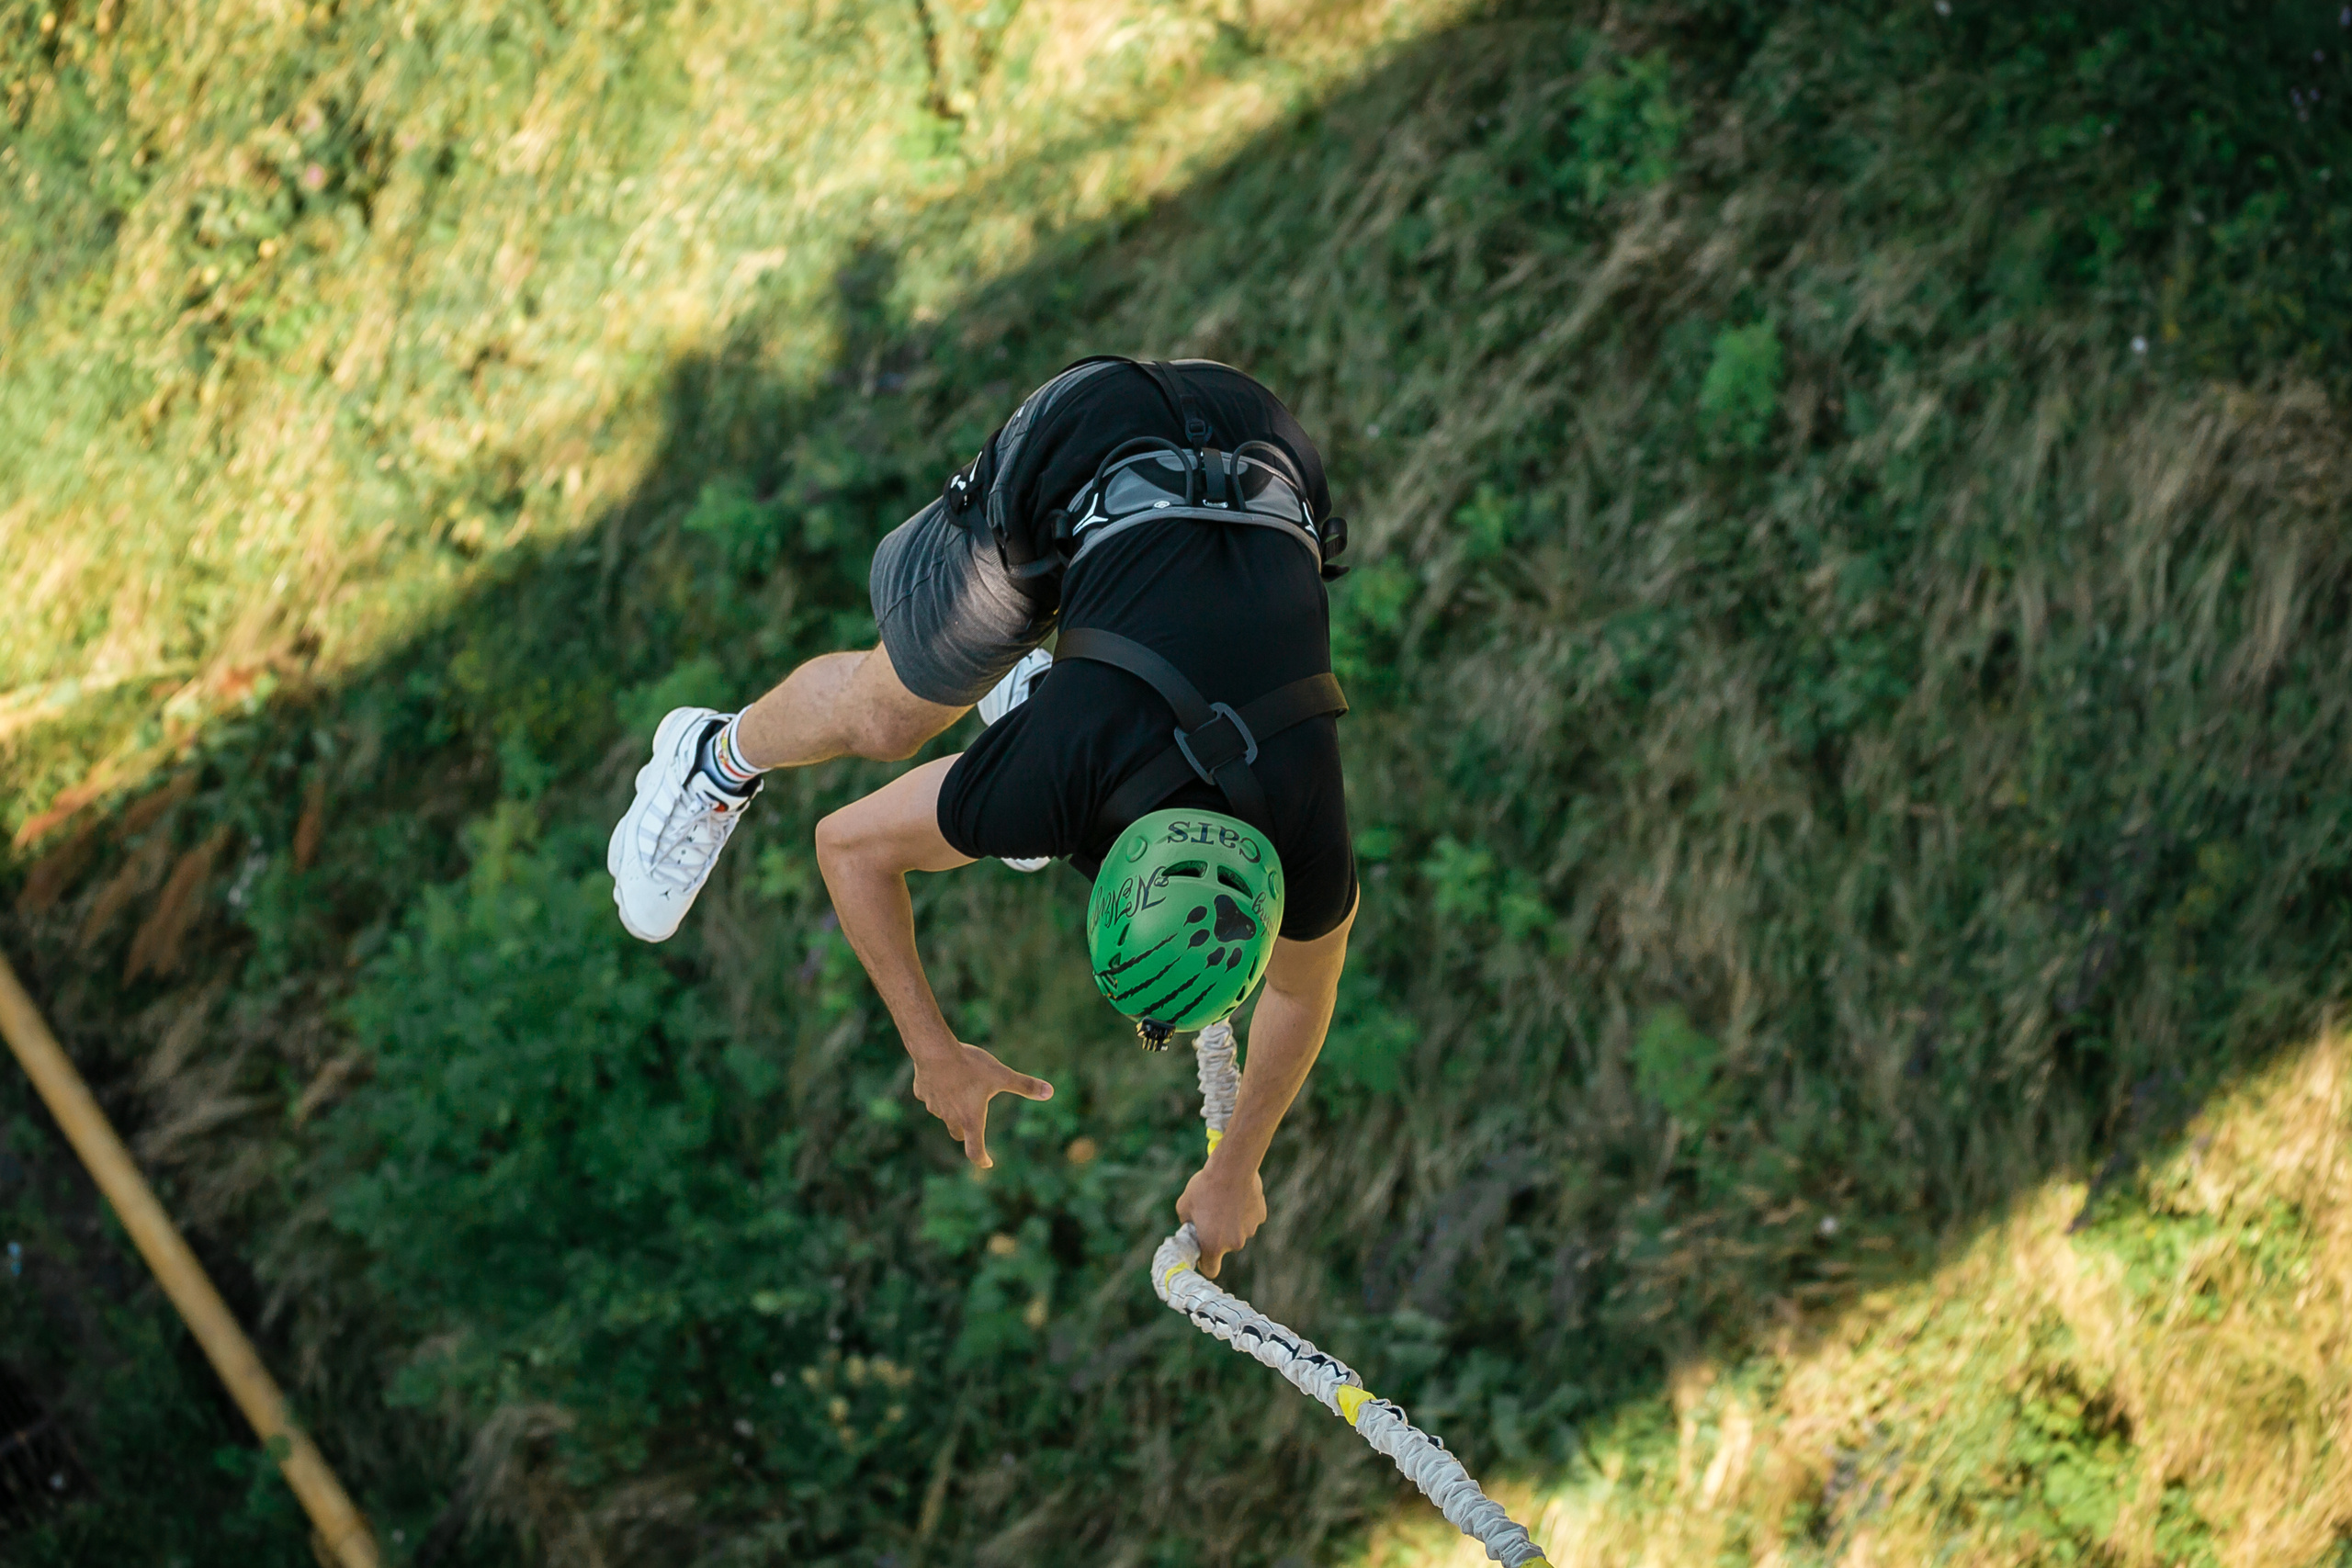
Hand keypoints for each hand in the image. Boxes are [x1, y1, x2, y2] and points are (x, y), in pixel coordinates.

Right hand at [909, 1041, 1052, 1167]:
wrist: (935, 1050)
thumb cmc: (971, 1066)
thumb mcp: (1002, 1075)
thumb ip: (1025, 1086)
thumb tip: (1051, 1092)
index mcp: (970, 1119)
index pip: (974, 1150)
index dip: (982, 1159)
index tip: (988, 1162)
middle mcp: (950, 1117)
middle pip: (958, 1133)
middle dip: (966, 1132)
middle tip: (973, 1126)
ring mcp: (934, 1106)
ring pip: (943, 1114)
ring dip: (951, 1110)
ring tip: (960, 1090)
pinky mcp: (922, 1092)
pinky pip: (931, 1097)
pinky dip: (938, 1093)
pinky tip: (942, 1077)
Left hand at [1175, 1160, 1266, 1278]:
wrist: (1232, 1167)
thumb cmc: (1205, 1187)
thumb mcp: (1184, 1206)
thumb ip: (1187, 1223)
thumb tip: (1191, 1226)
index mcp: (1213, 1246)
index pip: (1211, 1270)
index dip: (1205, 1262)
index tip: (1202, 1251)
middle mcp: (1234, 1243)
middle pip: (1225, 1247)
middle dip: (1218, 1235)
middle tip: (1210, 1214)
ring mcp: (1250, 1230)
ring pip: (1238, 1231)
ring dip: (1232, 1222)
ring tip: (1224, 1200)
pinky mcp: (1260, 1216)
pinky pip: (1249, 1218)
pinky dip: (1244, 1211)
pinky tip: (1237, 1195)